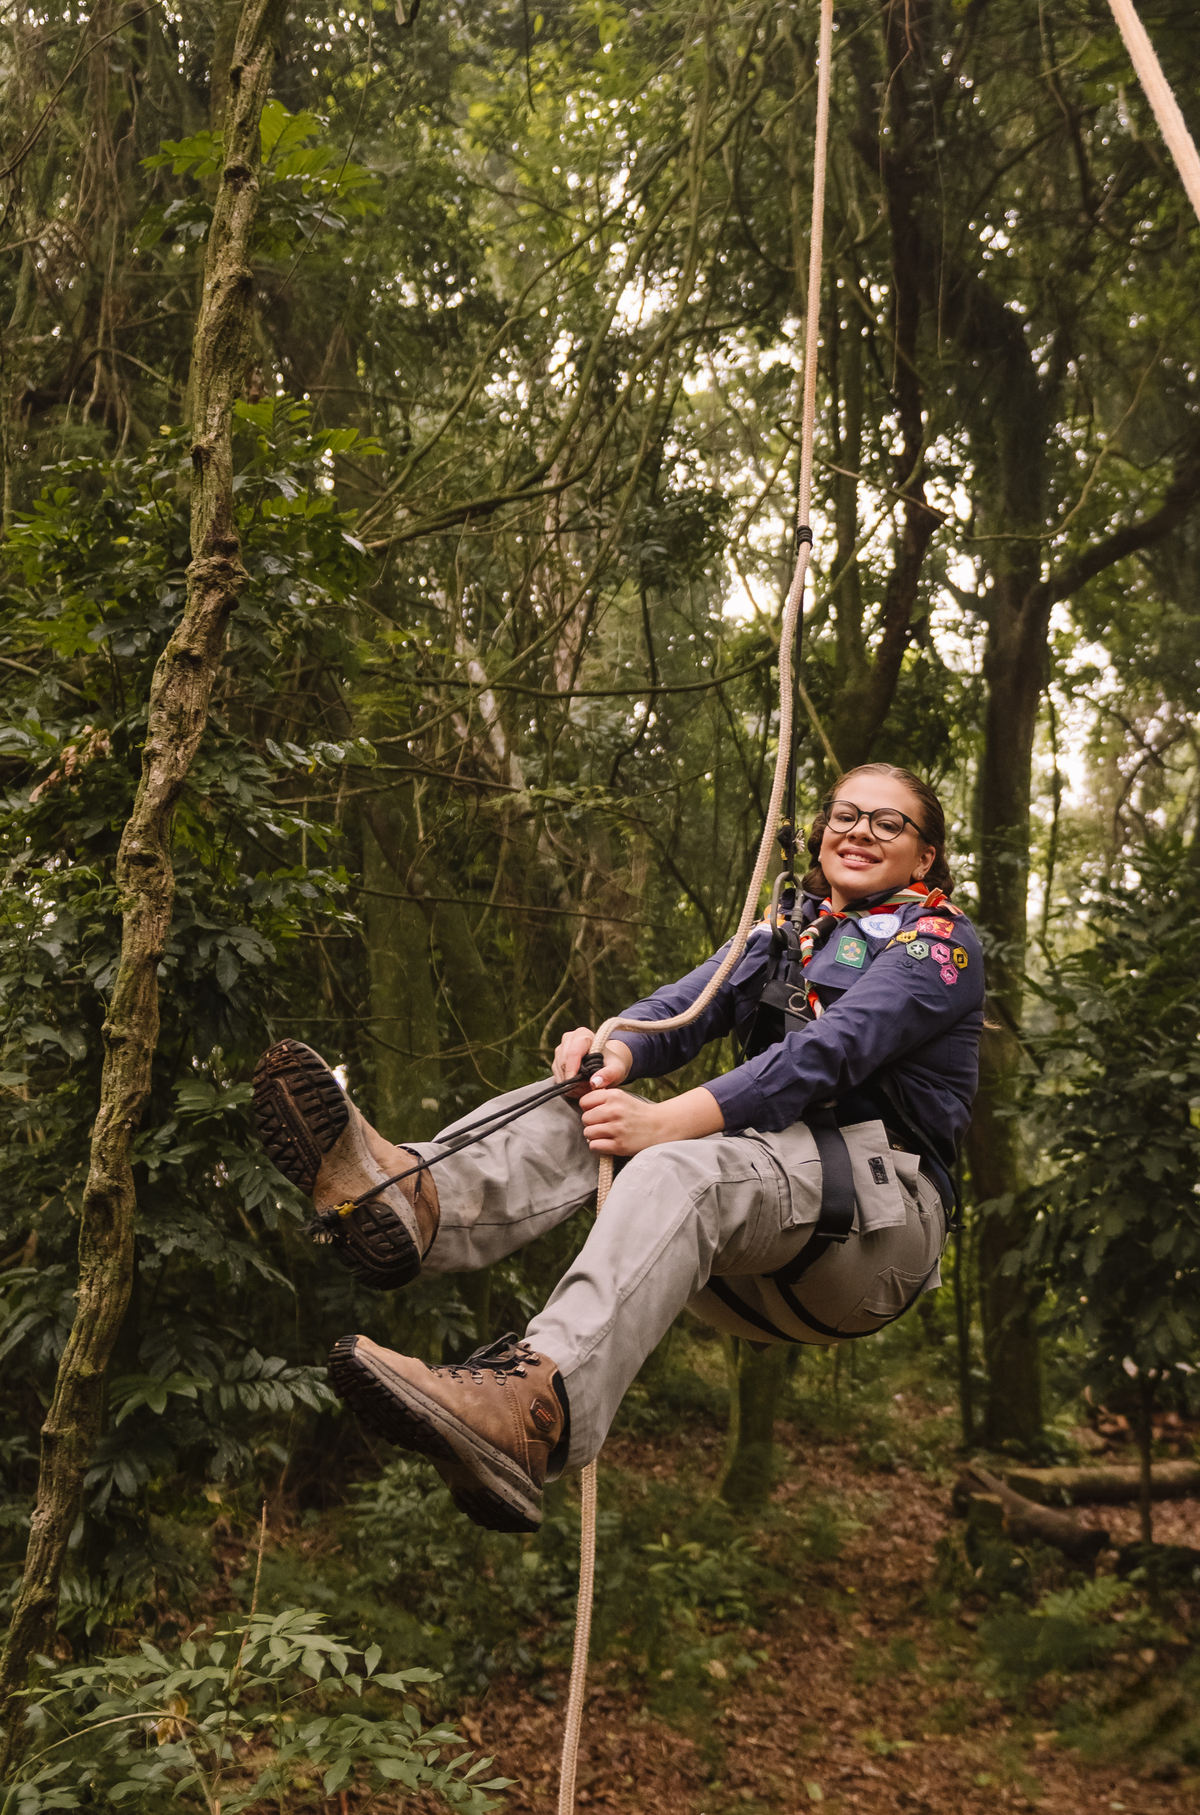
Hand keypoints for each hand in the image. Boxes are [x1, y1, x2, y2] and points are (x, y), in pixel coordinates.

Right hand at [552, 1026, 632, 1096]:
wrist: (608, 1064)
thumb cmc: (612, 1063)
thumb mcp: (616, 1069)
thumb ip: (608, 1074)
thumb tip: (594, 1082)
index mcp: (583, 1034)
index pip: (573, 1053)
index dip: (572, 1069)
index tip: (575, 1083)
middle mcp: (568, 1039)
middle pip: (564, 1063)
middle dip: (574, 1079)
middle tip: (587, 1089)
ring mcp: (560, 1050)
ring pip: (558, 1071)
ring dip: (570, 1084)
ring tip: (586, 1089)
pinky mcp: (556, 1062)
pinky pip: (557, 1076)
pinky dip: (567, 1085)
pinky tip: (579, 1088)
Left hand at [579, 1084, 724, 1155]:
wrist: (661, 1126)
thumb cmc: (638, 1112)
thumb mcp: (621, 1097)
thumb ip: (602, 1098)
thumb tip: (581, 1105)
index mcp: (614, 1096)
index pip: (584, 1102)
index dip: (588, 1108)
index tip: (597, 1111)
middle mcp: (614, 1111)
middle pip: (585, 1118)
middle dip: (592, 1123)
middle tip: (603, 1124)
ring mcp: (616, 1129)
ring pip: (588, 1133)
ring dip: (595, 1135)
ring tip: (606, 1134)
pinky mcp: (619, 1145)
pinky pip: (594, 1146)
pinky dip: (598, 1146)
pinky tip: (608, 1142)